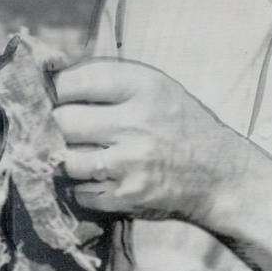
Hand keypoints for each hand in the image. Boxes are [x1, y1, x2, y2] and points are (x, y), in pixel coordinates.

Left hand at [51, 58, 254, 224]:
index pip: (73, 82)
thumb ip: (106, 78)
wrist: (220, 175)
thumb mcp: (155, 86)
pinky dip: (81, 186)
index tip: (53, 95)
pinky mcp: (127, 197)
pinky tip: (97, 176)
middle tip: (62, 127)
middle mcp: (136, 124)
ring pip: (65, 160)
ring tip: (80, 152)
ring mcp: (130, 164)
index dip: (55, 89)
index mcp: (143, 88)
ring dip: (66, 157)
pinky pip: (79, 191)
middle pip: (62, 122)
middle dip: (55, 125)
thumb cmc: (181, 124)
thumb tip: (50, 74)